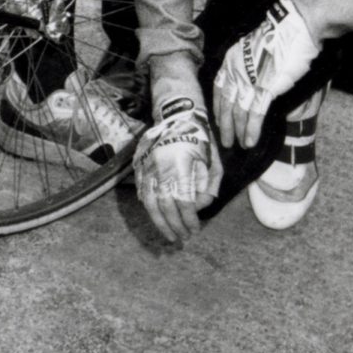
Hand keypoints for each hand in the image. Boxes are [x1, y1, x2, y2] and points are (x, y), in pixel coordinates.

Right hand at [132, 96, 222, 244]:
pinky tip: (156, 217)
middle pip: (164, 204)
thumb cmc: (199, 138)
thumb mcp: (212, 160)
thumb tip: (199, 208)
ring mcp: (147, 164)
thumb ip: (209, 187)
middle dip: (174, 225)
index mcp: (180, 164)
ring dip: (159, 221)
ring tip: (169, 234)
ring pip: (149, 201)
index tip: (195, 230)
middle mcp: (160, 165)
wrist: (177, 113)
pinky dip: (148, 207)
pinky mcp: (139, 164)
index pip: (183, 201)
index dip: (189, 219)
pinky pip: (141, 190)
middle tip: (182, 238)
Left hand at [212, 0, 319, 148]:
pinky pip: (254, 114)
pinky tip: (251, 142)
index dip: (218, 108)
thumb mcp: (255, 51)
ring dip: (237, 132)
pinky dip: (252, 130)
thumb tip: (251, 86)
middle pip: (225, 104)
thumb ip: (248, 68)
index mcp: (231, 60)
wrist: (298, 27)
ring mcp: (250, 79)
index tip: (218, 122)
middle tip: (226, 142)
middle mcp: (235, 70)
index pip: (218, 89)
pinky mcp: (266, 87)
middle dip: (224, 126)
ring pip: (237, 112)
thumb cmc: (282, 37)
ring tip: (240, 145)